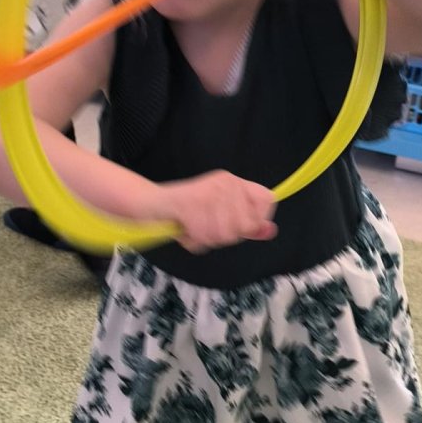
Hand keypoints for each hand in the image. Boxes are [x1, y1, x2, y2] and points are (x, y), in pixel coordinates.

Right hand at [159, 171, 276, 253]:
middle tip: (208, 229)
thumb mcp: (220, 218)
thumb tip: (271, 231)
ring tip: (195, 229)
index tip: (242, 228)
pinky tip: (186, 230)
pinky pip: (204, 233)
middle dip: (226, 236)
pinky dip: (194, 239)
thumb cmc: (186, 214)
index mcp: (234, 183)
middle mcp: (226, 183)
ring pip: (225, 232)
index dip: (258, 220)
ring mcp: (209, 191)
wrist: (151, 205)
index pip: (267, 200)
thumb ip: (246, 225)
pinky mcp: (192, 202)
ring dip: (208, 238)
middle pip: (245, 224)